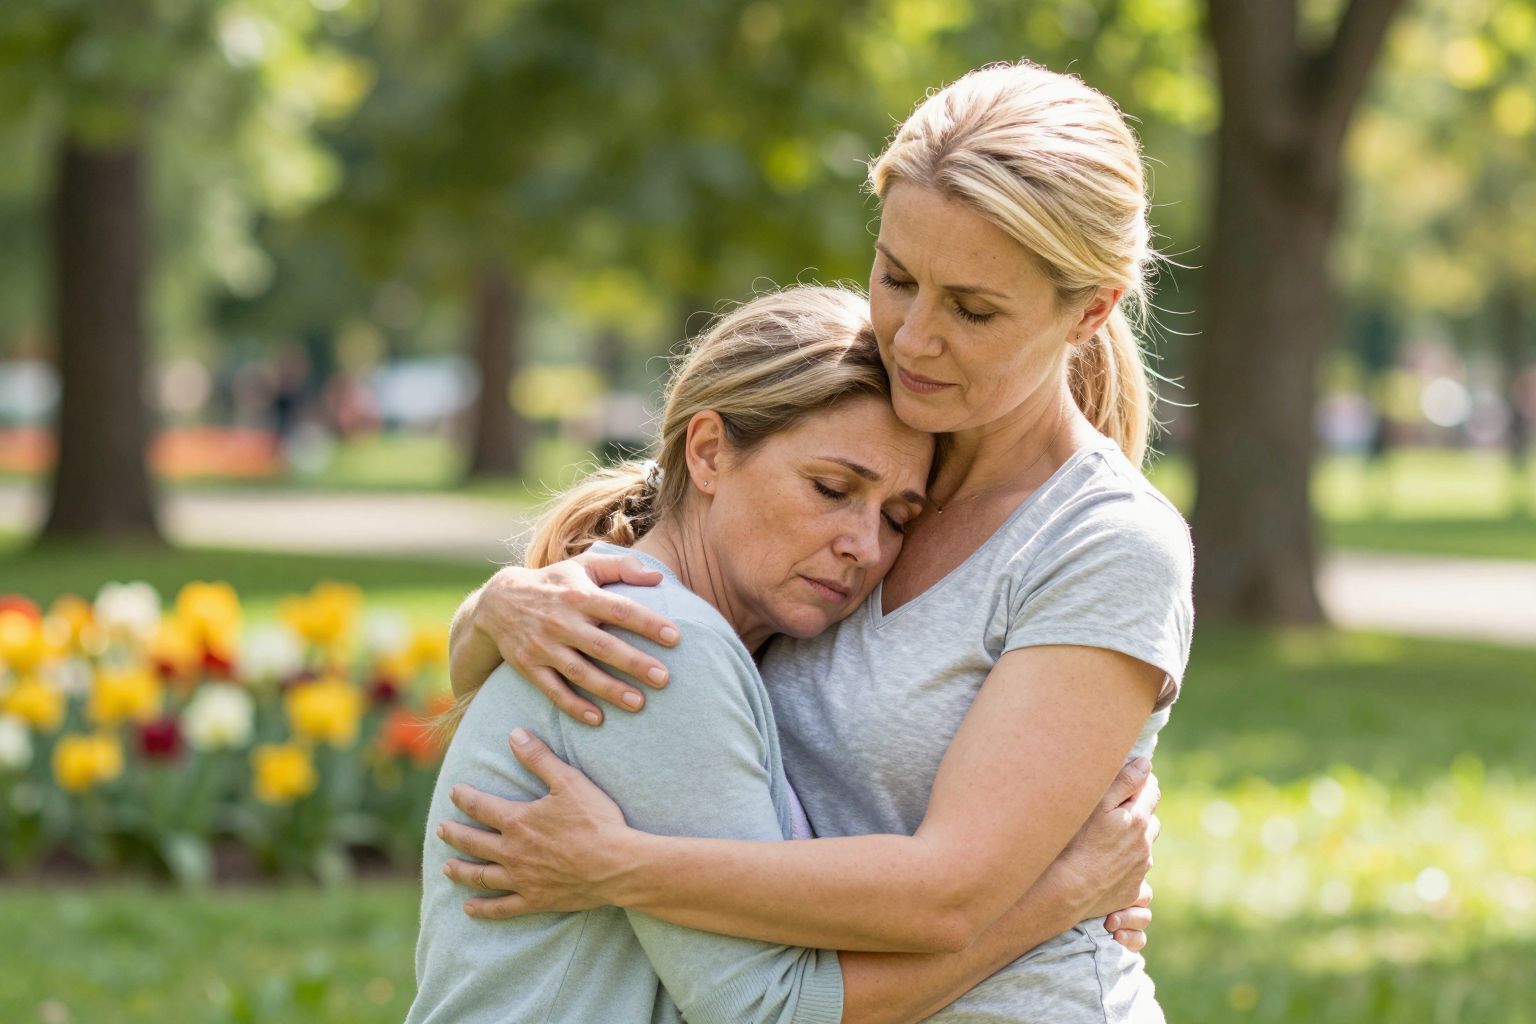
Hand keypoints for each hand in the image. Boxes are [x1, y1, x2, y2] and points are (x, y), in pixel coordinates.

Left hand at [438, 729, 632, 918]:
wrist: (617, 864)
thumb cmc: (596, 820)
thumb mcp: (569, 781)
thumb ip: (539, 758)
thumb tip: (514, 734)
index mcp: (518, 821)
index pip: (480, 807)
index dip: (464, 798)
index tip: (453, 792)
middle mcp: (512, 852)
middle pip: (473, 842)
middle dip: (454, 834)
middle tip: (440, 829)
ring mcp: (522, 879)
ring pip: (481, 876)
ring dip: (461, 870)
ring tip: (446, 867)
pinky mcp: (536, 901)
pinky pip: (502, 908)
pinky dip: (483, 909)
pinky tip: (469, 908)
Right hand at [474, 552, 678, 722]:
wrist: (498, 601)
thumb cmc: (555, 583)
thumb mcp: (583, 566)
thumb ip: (622, 568)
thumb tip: (659, 578)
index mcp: (578, 595)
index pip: (618, 609)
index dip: (647, 622)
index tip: (675, 636)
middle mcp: (561, 621)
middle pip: (602, 645)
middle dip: (634, 663)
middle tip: (664, 678)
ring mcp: (543, 646)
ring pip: (579, 672)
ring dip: (609, 689)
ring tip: (639, 703)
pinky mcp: (528, 666)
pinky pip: (552, 690)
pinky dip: (573, 706)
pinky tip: (598, 719)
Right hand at [1044, 758, 1160, 949]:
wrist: (1068, 890)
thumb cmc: (1076, 841)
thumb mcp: (1097, 803)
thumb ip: (1124, 781)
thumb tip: (1146, 764)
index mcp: (1139, 819)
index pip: (1151, 791)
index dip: (1141, 783)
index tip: (1129, 781)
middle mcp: (1144, 844)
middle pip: (1150, 819)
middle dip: (1139, 811)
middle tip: (1117, 810)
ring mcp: (1140, 869)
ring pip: (1144, 846)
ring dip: (1134, 839)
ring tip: (1110, 839)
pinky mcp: (1132, 891)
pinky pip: (1136, 873)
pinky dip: (1127, 865)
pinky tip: (1108, 864)